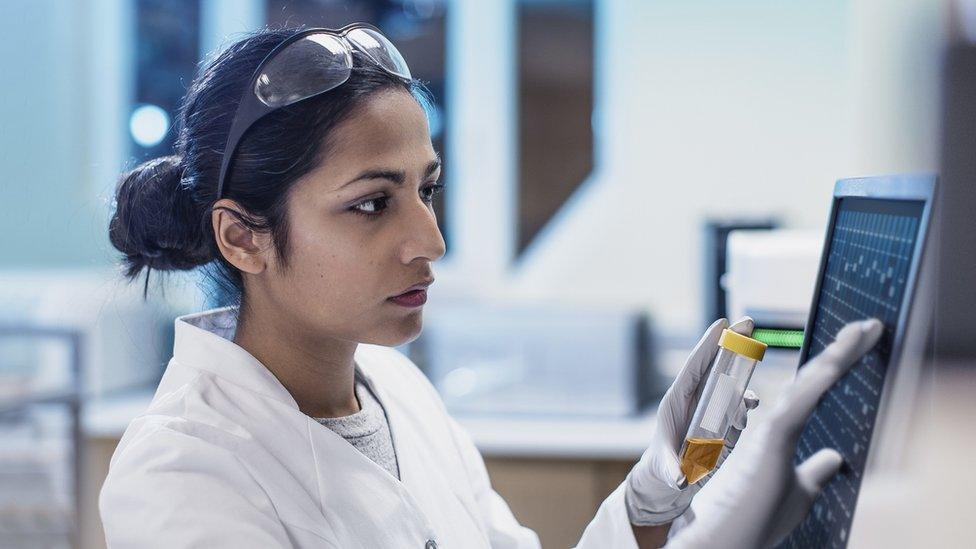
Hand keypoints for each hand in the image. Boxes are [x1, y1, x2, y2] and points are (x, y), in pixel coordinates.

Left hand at [625, 317, 758, 526]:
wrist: (671, 480)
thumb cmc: (663, 468)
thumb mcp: (665, 468)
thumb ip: (673, 470)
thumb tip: (681, 479)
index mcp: (676, 400)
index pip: (693, 366)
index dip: (707, 344)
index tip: (722, 323)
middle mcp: (695, 399)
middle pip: (715, 365)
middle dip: (731, 343)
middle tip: (749, 321)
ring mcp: (711, 408)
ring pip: (730, 384)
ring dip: (743, 382)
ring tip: (749, 399)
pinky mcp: (724, 421)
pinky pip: (739, 407)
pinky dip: (747, 405)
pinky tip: (751, 408)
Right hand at [665, 318, 883, 547]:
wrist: (724, 541)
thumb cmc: (753, 519)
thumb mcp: (798, 493)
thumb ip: (815, 471)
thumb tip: (836, 457)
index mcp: (781, 433)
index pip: (814, 391)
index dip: (838, 366)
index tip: (863, 342)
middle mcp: (774, 423)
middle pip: (813, 379)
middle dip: (844, 351)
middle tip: (869, 326)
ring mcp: (770, 429)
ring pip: (808, 384)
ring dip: (838, 357)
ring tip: (862, 332)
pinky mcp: (770, 440)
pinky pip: (799, 404)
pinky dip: (819, 382)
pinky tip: (838, 364)